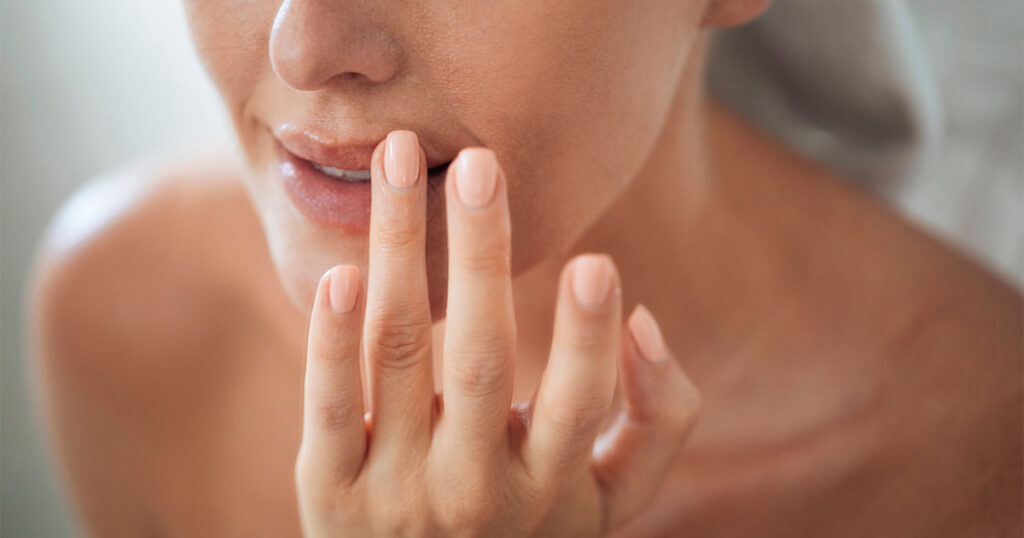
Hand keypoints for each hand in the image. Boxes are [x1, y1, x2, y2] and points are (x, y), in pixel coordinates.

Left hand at [295, 130, 700, 536]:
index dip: (589, 339)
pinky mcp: (330, 492)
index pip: (578, 408)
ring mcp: (395, 492)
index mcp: (549, 487)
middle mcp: (472, 490)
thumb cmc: (527, 527)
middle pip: (480, 361)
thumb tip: (644, 320)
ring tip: (398, 160)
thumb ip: (657, 419)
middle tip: (481, 165)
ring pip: (396, 355)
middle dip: (480, 255)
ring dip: (398, 250)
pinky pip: (326, 407)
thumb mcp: (613, 500)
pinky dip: (330, 340)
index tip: (596, 262)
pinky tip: (342, 271)